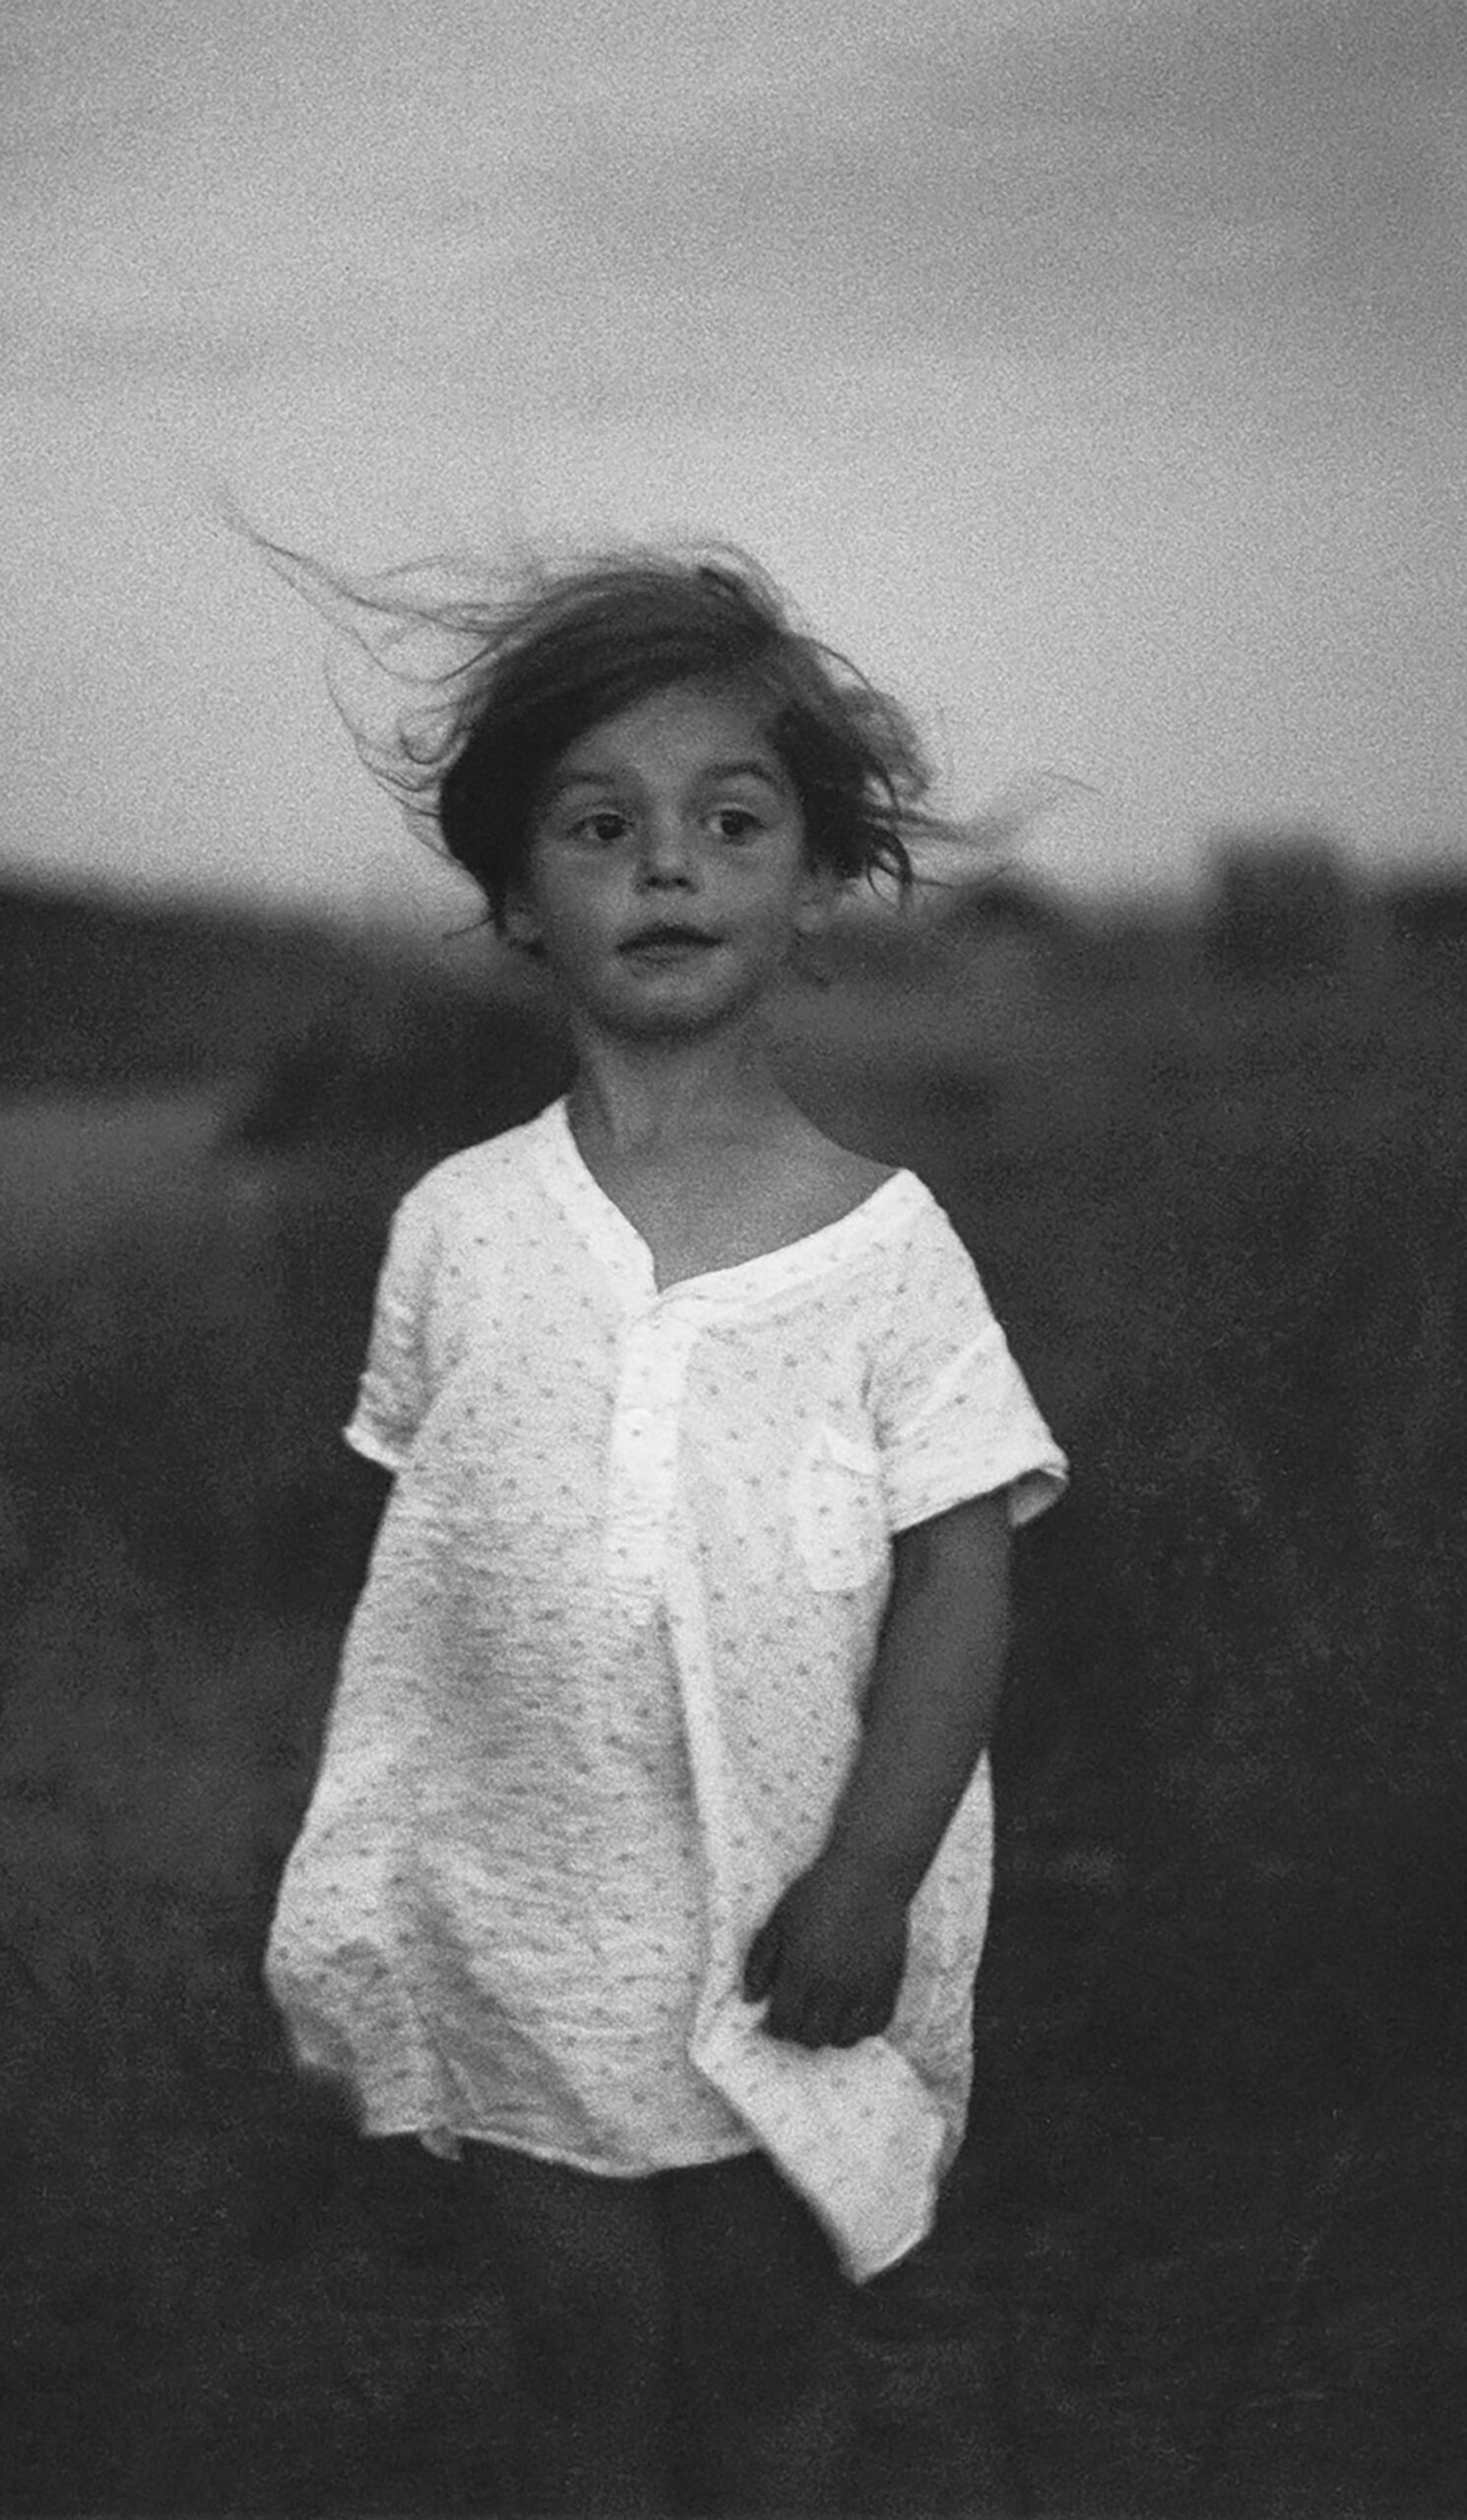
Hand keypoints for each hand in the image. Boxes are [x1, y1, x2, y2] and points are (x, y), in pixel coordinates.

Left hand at [742, 1854, 908, 2048]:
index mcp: (801, 1968)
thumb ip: (760, 1961)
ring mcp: (864, 1987)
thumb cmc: (817, 1893)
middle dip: (800, 2031)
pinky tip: (853, 2011)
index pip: (784, 2022)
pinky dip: (862, 2026)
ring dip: (831, 2033)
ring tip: (826, 2016)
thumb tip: (750, 1999)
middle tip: (799, 2016)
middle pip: (812, 2037)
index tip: (775, 2018)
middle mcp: (833, 1985)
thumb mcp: (778, 1920)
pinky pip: (877, 2025)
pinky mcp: (890, 1983)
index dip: (775, 2026)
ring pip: (844, 2038)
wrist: (869, 1874)